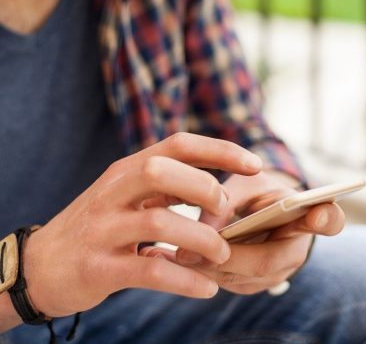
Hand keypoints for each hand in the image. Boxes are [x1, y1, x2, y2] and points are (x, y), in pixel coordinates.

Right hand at [22, 133, 261, 316]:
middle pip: (163, 171)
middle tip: (224, 213)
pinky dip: (185, 280)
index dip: (221, 150)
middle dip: (205, 189)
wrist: (41, 264)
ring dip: (202, 240)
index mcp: (128, 169)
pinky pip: (149, 269)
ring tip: (221, 255)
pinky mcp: (99, 267)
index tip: (256, 164)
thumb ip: (167, 185)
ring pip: (159, 222)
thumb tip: (217, 185)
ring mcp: (104, 228)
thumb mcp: (128, 193)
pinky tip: (206, 288)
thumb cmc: (100, 224)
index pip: (178, 144)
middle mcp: (114, 191)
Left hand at [145, 172, 344, 294]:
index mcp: (306, 214)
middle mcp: (297, 247)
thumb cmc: (255, 191)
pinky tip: (176, 260)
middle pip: (268, 260)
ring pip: (244, 277)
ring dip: (208, 267)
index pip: (329, 219)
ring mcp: (278, 271)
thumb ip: (229, 198)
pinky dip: (204, 273)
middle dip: (227, 256)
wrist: (260, 211)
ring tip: (173, 253)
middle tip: (189, 250)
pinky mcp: (257, 282)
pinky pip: (230, 282)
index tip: (319, 212)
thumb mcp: (245, 183)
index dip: (326, 218)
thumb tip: (205, 226)